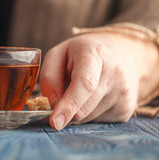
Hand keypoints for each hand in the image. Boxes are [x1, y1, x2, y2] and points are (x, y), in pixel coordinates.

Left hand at [39, 32, 158, 129]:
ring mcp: (124, 94)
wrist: (123, 54)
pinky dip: (86, 113)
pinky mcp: (127, 109)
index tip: (55, 122)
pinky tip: (91, 97)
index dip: (68, 105)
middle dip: (64, 112)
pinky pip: (96, 121)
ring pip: (87, 117)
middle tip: (54, 103)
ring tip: (79, 90)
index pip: (84, 84)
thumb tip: (51, 104)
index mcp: (95, 55)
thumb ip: (49, 77)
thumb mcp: (58, 54)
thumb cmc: (82, 54)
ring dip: (75, 111)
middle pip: (83, 107)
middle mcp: (115, 74)